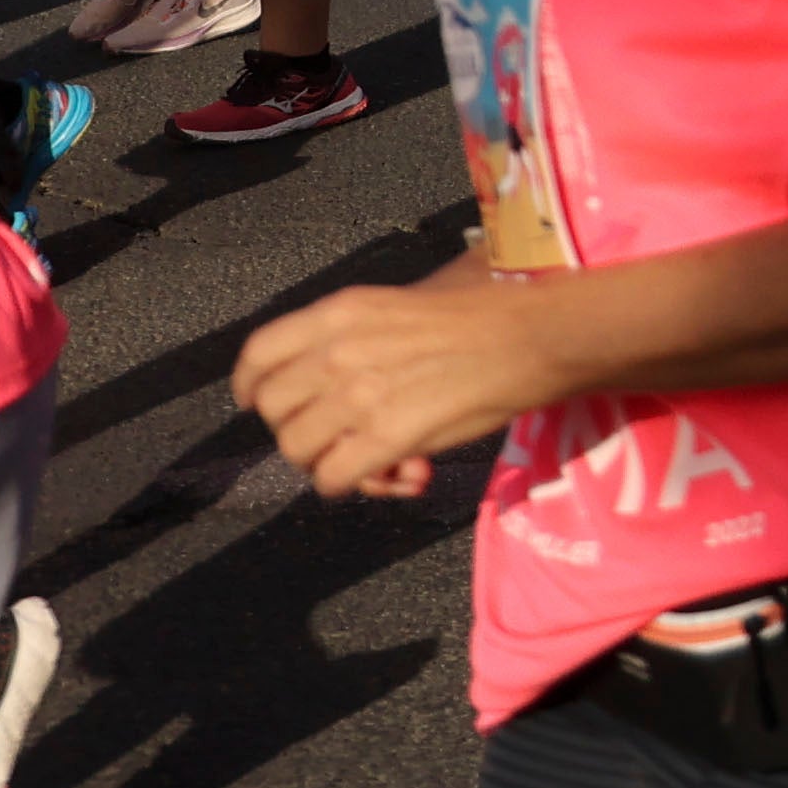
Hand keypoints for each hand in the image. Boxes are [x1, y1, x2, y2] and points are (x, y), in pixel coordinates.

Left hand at [236, 260, 550, 501]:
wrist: (537, 334)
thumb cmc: (485, 312)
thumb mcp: (406, 303)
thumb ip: (358, 337)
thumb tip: (336, 384)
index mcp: (341, 312)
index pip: (259, 352)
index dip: (250, 385)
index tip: (257, 402)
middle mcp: (339, 351)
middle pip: (274, 409)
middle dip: (297, 428)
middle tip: (335, 434)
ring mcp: (360, 395)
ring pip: (298, 450)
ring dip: (324, 461)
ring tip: (367, 458)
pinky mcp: (387, 437)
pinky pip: (332, 479)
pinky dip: (349, 484)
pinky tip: (386, 474)